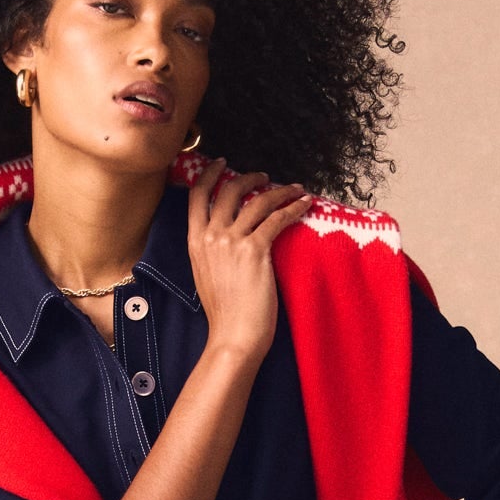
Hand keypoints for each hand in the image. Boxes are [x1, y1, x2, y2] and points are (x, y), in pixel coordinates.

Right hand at [186, 163, 313, 361]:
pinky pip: (277, 218)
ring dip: (277, 190)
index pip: (197, 196)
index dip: (209, 175)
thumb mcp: (207, 276)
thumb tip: (227, 239)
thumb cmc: (225, 314)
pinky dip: (293, 208)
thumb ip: (212, 252)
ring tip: (292, 188)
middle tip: (263, 177)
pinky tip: (304, 204)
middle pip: (228, 190)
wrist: (234, 335)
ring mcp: (232, 242)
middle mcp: (211, 236)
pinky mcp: (256, 250)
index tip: (221, 164)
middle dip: (247, 177)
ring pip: (256, 201)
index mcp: (195, 242)